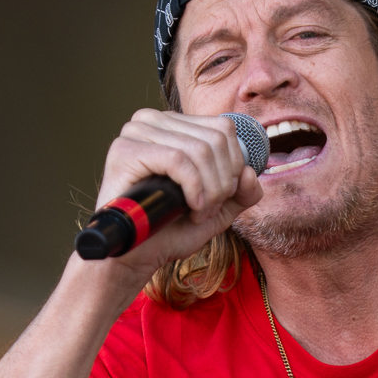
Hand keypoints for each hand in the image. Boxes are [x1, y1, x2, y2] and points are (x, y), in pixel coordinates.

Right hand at [87, 108, 262, 285]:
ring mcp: (136, 132)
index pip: (223, 129)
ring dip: (209, 191)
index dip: (233, 167)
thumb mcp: (217, 210)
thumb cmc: (169, 230)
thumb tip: (252, 172)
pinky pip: (178, 159)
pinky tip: (190, 208)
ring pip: (199, 150)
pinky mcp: (126, 150)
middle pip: (215, 140)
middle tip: (208, 211)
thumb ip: (241, 192)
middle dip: (221, 183)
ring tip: (197, 213)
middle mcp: (153, 120)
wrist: (135, 256)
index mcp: (173, 125)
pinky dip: (194, 188)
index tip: (220, 199)